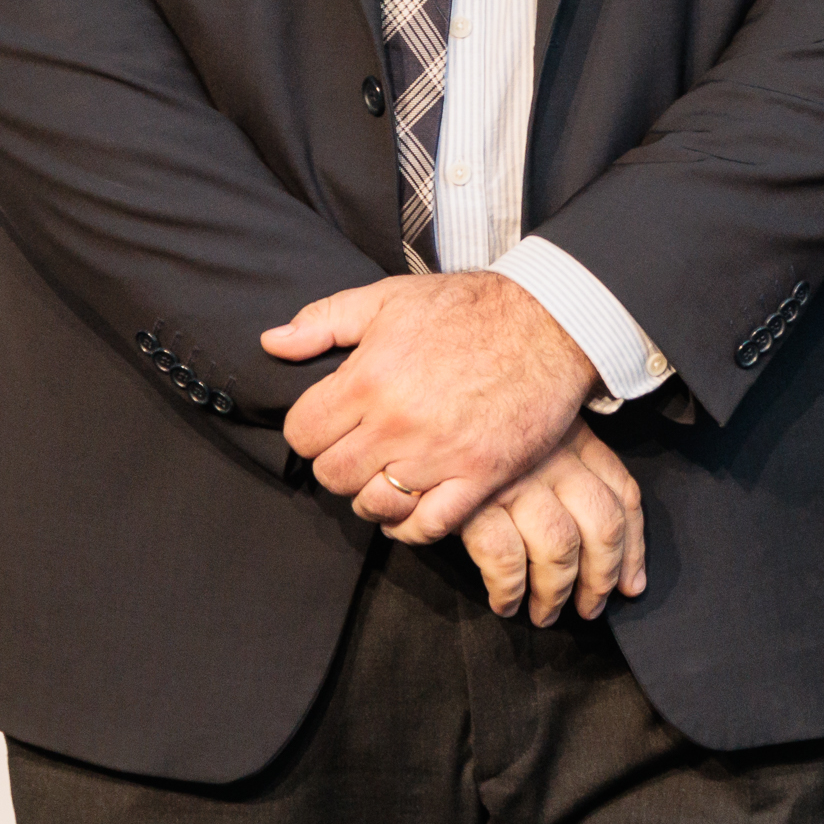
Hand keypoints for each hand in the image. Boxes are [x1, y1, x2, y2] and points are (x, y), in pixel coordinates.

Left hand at [262, 271, 604, 544]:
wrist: (551, 322)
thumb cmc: (470, 308)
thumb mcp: (389, 298)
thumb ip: (324, 320)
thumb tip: (273, 343)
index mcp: (369, 378)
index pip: (303, 434)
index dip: (310, 431)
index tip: (330, 425)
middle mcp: (398, 423)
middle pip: (333, 474)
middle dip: (339, 463)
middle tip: (361, 449)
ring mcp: (441, 455)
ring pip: (374, 504)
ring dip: (373, 494)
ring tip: (387, 474)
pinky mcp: (481, 476)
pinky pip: (428, 525)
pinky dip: (412, 524)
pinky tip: (413, 506)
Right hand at [458, 428, 648, 625]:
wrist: (425, 407)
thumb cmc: (480, 428)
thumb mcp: (536, 430)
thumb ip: (571, 465)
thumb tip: (604, 542)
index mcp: (576, 439)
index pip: (624, 496)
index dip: (632, 549)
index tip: (629, 584)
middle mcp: (554, 458)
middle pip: (602, 528)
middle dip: (600, 579)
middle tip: (589, 608)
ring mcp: (516, 481)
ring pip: (560, 550)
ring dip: (555, 593)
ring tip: (546, 614)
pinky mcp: (474, 503)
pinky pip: (506, 560)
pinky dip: (509, 590)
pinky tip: (506, 603)